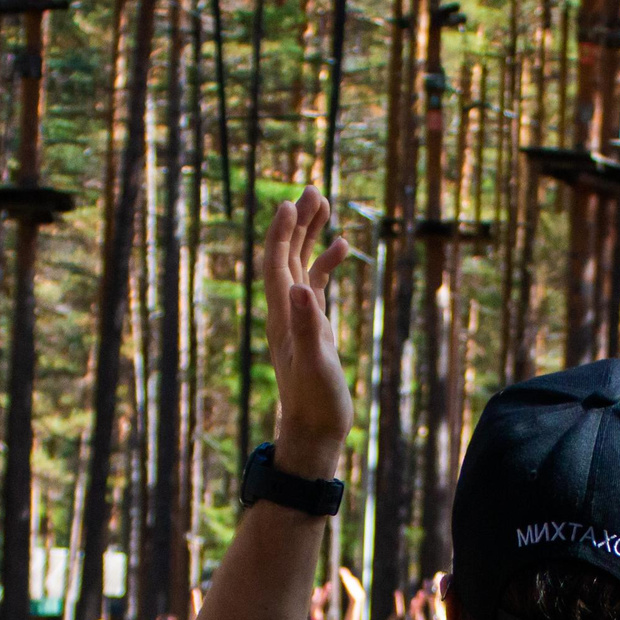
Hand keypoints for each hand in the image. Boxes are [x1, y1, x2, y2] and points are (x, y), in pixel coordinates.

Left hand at [262, 188, 353, 479]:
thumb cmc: (315, 402)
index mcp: (283, 316)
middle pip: (287, 256)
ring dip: (309, 234)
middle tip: (312, 189)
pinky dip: (325, 262)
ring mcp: (298, 317)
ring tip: (323, 204)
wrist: (314, 429)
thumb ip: (308, 325)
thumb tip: (301, 288)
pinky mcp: (313, 326)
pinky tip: (342, 246)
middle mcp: (286, 311)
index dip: (281, 232)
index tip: (290, 202)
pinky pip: (316, 284)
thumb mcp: (315, 363)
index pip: (277, 264)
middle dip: (297, 222)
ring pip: (300, 265)